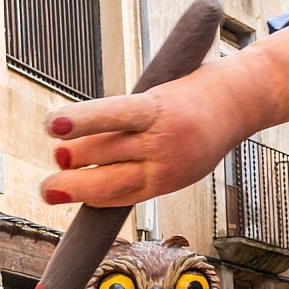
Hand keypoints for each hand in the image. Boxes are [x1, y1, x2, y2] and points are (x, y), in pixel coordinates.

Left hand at [39, 22, 288, 207]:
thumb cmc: (191, 92)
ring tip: (50, 188)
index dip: (80, 121)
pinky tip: (82, 197)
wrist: (239, 104)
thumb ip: (123, 117)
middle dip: (75, 158)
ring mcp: (169, 166)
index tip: (50, 125)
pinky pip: (130, 196)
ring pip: (116, 182)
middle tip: (54, 158)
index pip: (113, 114)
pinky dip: (103, 197)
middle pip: (110, 152)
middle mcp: (165, 139)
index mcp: (160, 106)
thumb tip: (76, 142)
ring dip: (79, 187)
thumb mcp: (158, 91)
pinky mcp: (171, 183)